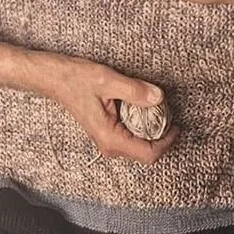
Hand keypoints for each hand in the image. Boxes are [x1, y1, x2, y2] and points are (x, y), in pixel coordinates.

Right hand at [50, 58, 178, 162]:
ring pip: (140, 144)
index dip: (167, 142)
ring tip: (160, 108)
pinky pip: (133, 135)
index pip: (147, 154)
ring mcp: (108, 139)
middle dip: (163, 135)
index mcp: (109, 137)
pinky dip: (144, 124)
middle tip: (170, 112)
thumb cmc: (77, 80)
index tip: (177, 124)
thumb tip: (159, 98)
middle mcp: (108, 144)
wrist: (56, 79)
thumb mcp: (108, 80)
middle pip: (146, 152)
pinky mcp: (109, 131)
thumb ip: (135, 90)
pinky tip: (145, 106)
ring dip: (154, 129)